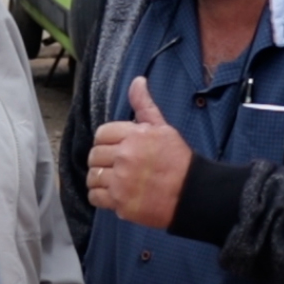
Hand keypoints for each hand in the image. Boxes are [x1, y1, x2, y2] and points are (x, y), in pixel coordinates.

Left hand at [86, 77, 191, 229]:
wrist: (191, 193)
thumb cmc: (178, 160)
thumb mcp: (162, 128)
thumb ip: (144, 106)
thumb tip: (137, 81)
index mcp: (133, 136)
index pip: (101, 134)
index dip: (106, 142)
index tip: (115, 149)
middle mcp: (125, 157)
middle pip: (94, 156)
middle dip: (102, 160)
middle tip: (115, 166)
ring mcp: (121, 181)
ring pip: (92, 177)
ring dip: (99, 179)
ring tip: (113, 181)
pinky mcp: (120, 202)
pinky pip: (94, 197)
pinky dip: (100, 196)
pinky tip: (113, 194)